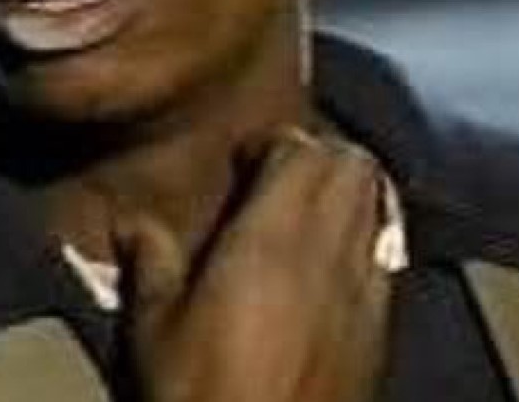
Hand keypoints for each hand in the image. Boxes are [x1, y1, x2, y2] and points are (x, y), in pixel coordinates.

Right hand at [114, 129, 391, 401]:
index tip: (246, 161)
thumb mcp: (154, 327)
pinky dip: (367, 235)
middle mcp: (329, 252)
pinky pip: (387, 253)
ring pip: (378, 201)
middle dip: (320, 154)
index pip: (300, 151)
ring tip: (310, 207)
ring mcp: (364, 289)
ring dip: (348, 190)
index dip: (275, 143)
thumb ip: (149, 260)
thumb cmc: (199, 396)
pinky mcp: (381, 328)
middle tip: (280, 174)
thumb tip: (132, 222)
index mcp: (271, 239)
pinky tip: (335, 262)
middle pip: (351, 165)